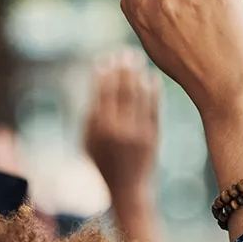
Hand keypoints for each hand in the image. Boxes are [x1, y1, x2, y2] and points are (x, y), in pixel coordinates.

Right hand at [83, 50, 160, 195]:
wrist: (127, 188)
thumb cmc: (103, 162)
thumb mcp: (87, 140)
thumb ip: (90, 113)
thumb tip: (97, 82)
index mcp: (98, 128)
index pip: (101, 92)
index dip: (104, 72)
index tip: (106, 59)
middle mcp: (117, 129)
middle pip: (122, 89)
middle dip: (123, 67)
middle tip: (125, 53)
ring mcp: (137, 132)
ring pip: (139, 95)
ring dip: (138, 74)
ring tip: (137, 60)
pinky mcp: (153, 135)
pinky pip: (154, 107)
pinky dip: (153, 90)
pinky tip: (151, 78)